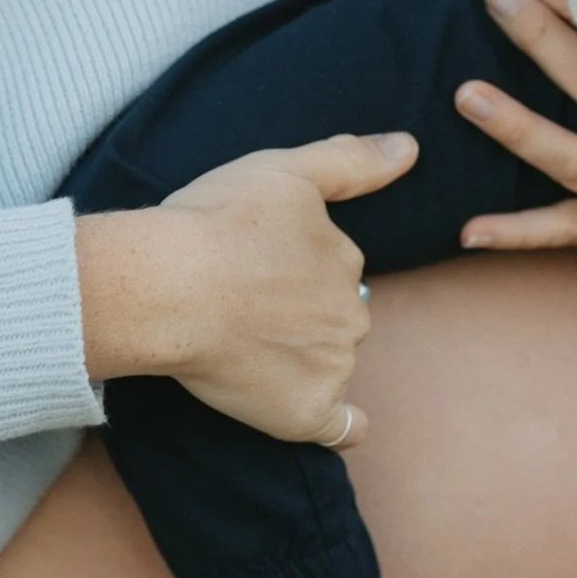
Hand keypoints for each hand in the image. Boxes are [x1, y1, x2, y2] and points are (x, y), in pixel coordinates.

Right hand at [75, 132, 417, 446]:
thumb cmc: (214, 223)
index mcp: (343, 259)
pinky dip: (340, 426)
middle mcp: (349, 314)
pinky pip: (339, 428)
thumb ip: (350, 160)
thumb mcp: (283, 170)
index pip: (332, 270)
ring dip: (303, 360)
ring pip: (330, 364)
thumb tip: (410, 149)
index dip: (294, 269)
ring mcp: (331, 366)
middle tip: (242, 309)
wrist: (166, 286)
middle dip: (302, 315)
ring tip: (243, 349)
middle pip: (335, 318)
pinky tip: (325, 419)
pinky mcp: (304, 413)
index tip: (253, 268)